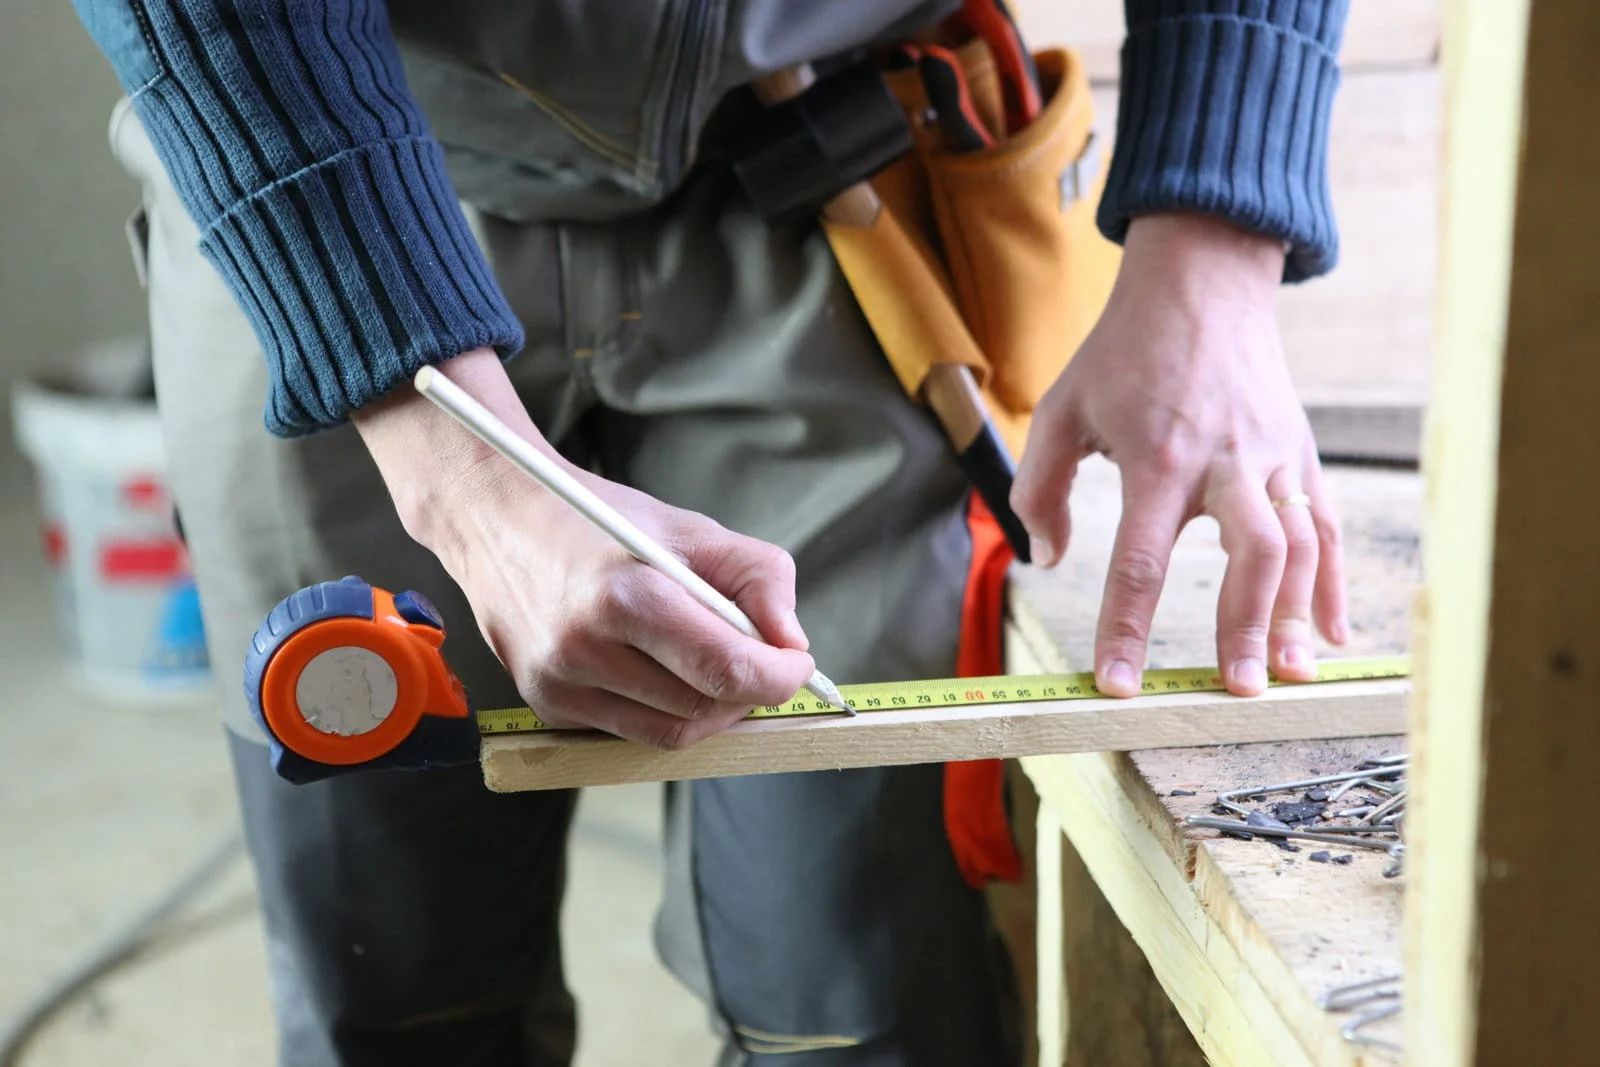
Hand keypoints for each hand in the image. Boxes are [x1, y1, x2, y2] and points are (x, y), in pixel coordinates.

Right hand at [354, 350, 816, 747]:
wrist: (498, 522)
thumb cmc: (597, 522)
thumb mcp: (690, 529)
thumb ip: (760, 578)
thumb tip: (791, 643)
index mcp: (626, 596)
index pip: (727, 670)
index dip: (779, 676)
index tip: (796, 662)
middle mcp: (585, 649)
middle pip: (705, 706)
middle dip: (748, 689)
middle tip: (759, 657)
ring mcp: (560, 685)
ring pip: (672, 730)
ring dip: (711, 706)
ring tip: (713, 662)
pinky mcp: (549, 707)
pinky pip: (632, 730)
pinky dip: (666, 709)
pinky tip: (661, 669)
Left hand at [1011, 214, 1347, 697]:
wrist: (1203, 282)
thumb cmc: (1125, 351)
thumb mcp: (1062, 409)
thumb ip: (1039, 490)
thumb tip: (1048, 561)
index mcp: (1157, 459)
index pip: (1140, 562)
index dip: (1126, 629)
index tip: (1118, 685)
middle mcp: (1225, 462)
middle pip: (1250, 555)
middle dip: (1245, 626)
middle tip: (1236, 689)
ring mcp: (1274, 457)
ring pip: (1302, 543)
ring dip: (1297, 614)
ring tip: (1289, 677)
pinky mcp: (1302, 452)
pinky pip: (1326, 524)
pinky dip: (1333, 582)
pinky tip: (1329, 633)